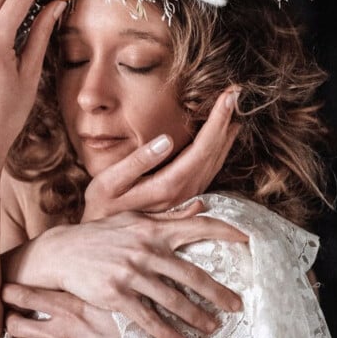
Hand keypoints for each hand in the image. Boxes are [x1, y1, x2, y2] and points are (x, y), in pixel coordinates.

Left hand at [2, 283, 160, 337]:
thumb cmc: (135, 330)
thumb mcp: (113, 301)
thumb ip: (90, 290)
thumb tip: (77, 273)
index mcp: (70, 308)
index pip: (24, 296)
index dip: (9, 292)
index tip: (6, 291)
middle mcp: (59, 331)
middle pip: (14, 324)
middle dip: (11, 320)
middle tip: (15, 318)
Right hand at [10, 207, 246, 337]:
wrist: (61, 252)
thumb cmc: (100, 235)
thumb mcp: (132, 218)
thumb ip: (168, 215)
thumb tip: (201, 205)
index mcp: (153, 229)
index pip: (199, 226)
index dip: (227, 232)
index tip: (249, 240)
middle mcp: (146, 250)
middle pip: (192, 274)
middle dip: (219, 293)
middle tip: (238, 306)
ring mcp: (131, 273)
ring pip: (173, 300)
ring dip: (196, 317)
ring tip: (213, 328)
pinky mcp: (116, 295)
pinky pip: (147, 318)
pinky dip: (166, 333)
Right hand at [82, 87, 240, 220]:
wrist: (104, 245)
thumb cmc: (100, 206)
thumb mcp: (109, 182)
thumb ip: (137, 161)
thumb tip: (165, 140)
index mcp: (168, 186)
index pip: (201, 147)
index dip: (217, 121)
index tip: (228, 96)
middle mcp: (184, 193)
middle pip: (213, 153)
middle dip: (226, 121)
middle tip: (236, 93)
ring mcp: (187, 198)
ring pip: (214, 162)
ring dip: (225, 135)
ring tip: (232, 110)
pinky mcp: (185, 199)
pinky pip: (209, 170)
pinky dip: (218, 150)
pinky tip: (222, 138)